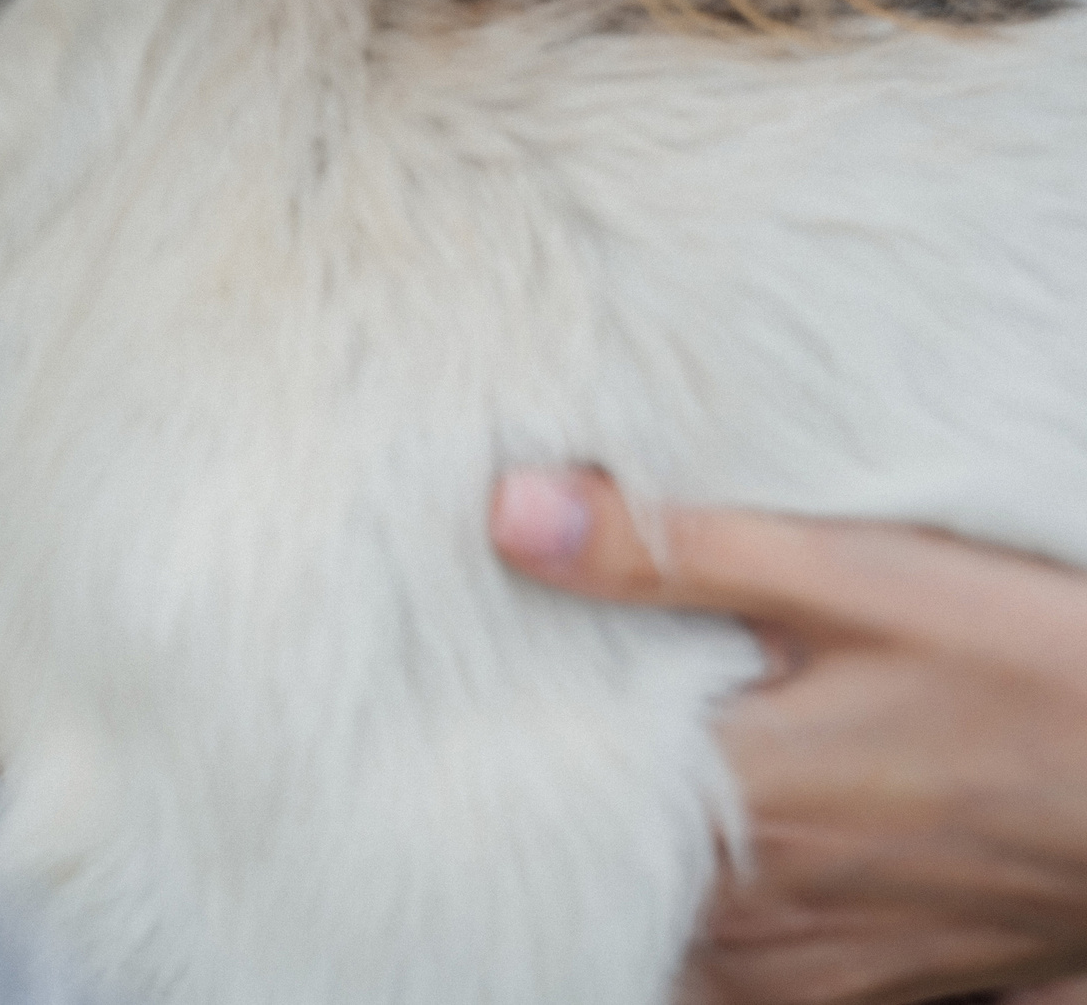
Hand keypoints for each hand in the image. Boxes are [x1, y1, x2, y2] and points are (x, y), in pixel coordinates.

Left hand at [492, 470, 1086, 1004]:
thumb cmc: (1035, 668)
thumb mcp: (859, 578)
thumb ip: (670, 552)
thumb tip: (509, 513)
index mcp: (739, 810)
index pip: (544, 803)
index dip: (486, 754)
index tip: (441, 711)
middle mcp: (756, 919)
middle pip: (587, 881)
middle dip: (543, 817)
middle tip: (493, 746)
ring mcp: (805, 975)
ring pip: (649, 943)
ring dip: (614, 876)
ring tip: (594, 793)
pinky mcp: (851, 996)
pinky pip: (718, 984)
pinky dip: (687, 928)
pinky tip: (691, 855)